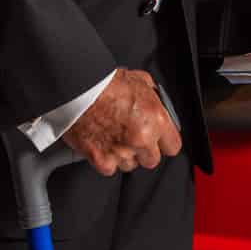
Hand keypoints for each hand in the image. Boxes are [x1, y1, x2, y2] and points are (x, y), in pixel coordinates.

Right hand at [61, 69, 182, 175]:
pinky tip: (102, 144)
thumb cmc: (105, 83)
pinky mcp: (101, 160)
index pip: (173, 146)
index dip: (165, 143)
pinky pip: (110, 168)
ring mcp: (121, 152)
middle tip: (134, 138)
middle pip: (152, 160)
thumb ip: (153, 99)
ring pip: (130, 165)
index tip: (159, 141)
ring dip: (125, 156)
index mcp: (155, 119)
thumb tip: (157, 104)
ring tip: (114, 138)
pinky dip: (106, 159)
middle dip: (145, 150)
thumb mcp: (140, 81)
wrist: (77, 90)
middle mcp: (141, 139)